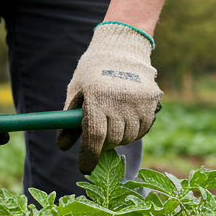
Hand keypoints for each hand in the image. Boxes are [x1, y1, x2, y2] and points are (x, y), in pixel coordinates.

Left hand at [57, 22, 161, 173]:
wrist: (122, 47)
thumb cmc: (93, 71)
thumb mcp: (76, 90)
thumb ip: (69, 118)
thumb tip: (63, 146)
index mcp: (96, 97)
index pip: (95, 136)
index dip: (89, 156)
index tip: (85, 167)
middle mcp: (119, 100)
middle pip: (112, 139)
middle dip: (102, 146)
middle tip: (98, 141)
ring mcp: (138, 101)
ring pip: (128, 136)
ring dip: (118, 138)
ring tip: (112, 125)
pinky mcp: (151, 102)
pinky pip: (142, 129)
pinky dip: (133, 131)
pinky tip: (125, 121)